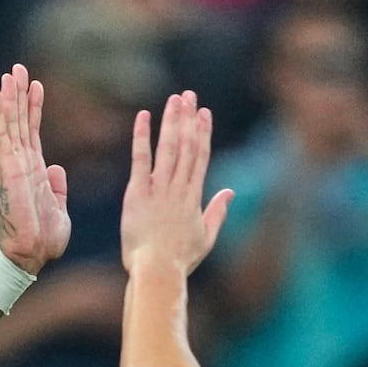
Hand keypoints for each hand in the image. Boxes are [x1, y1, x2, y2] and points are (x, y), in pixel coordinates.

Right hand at [0, 64, 71, 274]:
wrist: (32, 257)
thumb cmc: (43, 241)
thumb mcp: (59, 210)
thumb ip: (58, 188)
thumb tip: (56, 169)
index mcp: (34, 171)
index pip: (32, 132)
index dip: (34, 108)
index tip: (36, 86)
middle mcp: (21, 164)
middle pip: (19, 121)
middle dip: (19, 95)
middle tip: (18, 68)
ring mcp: (13, 165)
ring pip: (9, 123)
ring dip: (8, 98)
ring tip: (9, 73)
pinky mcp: (8, 170)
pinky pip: (1, 136)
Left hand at [122, 90, 233, 276]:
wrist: (157, 271)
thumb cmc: (180, 260)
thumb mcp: (206, 237)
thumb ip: (218, 212)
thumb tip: (230, 193)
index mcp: (194, 198)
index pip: (201, 157)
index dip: (203, 132)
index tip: (205, 112)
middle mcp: (179, 189)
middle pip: (187, 146)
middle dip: (188, 119)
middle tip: (189, 95)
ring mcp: (159, 189)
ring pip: (169, 148)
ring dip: (172, 121)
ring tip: (174, 99)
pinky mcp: (138, 193)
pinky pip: (141, 159)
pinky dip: (142, 137)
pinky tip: (144, 116)